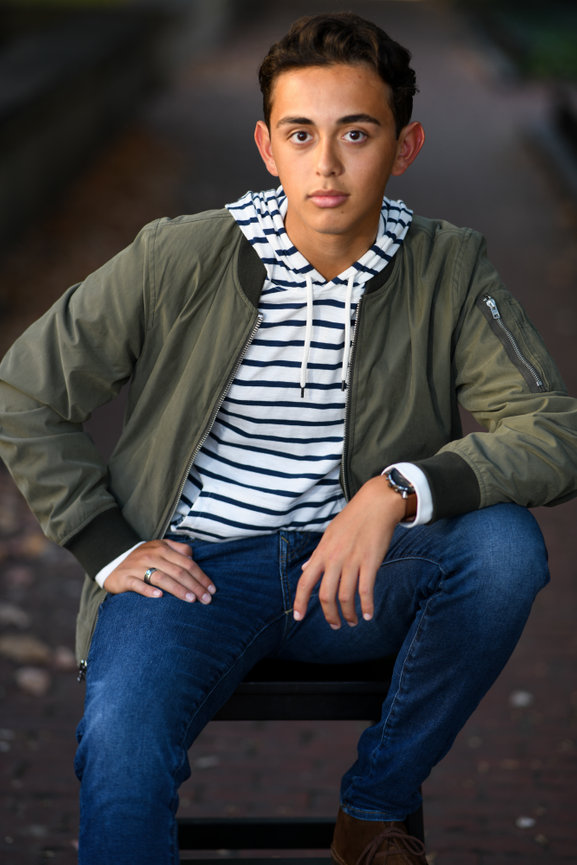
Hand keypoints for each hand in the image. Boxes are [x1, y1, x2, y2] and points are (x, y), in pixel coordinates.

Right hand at [103, 539, 215, 603]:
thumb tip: (194, 557)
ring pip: (161, 578)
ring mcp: (138, 566)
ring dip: (178, 589)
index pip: (187, 562)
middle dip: (194, 585)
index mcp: (163, 548)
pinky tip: (159, 597)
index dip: (201, 576)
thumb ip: (178, 550)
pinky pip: (138, 585)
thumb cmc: (143, 558)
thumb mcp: (160, 548)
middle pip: (177, 571)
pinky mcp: (125, 578)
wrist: (112, 562)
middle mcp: (151, 555)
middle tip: (206, 599)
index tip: (212, 589)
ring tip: (191, 599)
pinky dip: (148, 590)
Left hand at [293, 476, 406, 627]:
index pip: (305, 581)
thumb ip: (317, 556)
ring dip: (349, 614)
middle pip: (325, 595)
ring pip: (345, 596)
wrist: (375, 504)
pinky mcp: (370, 562)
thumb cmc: (352, 519)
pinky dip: (367, 606)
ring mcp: (352, 561)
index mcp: (322, 552)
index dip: (300, 601)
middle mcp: (334, 558)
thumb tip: (304, 570)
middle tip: (335, 625)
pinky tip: (368, 614)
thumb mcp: (329, 535)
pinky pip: (366, 590)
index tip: (298, 617)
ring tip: (353, 621)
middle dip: (329, 615)